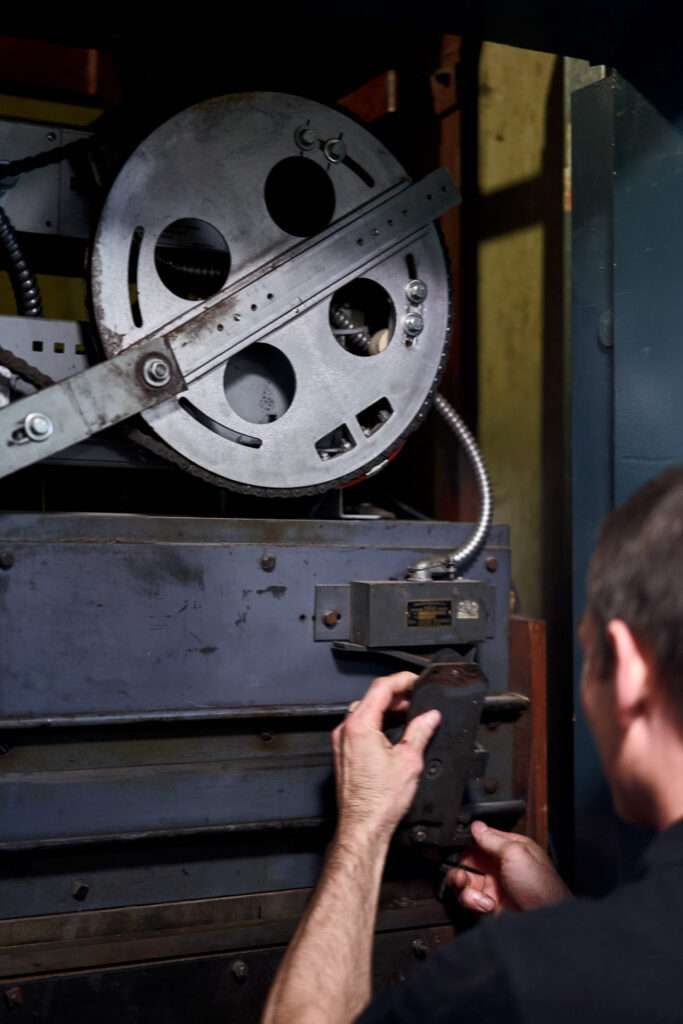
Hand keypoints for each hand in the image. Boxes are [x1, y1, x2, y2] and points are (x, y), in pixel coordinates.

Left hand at [331, 672, 440, 844]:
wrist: (363, 826)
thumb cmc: (380, 801)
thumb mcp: (409, 760)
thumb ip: (420, 731)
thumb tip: (430, 716)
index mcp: (360, 725)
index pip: (381, 687)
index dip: (401, 680)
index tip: (416, 680)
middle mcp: (345, 730)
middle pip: (371, 698)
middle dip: (396, 695)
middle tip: (417, 698)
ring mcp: (341, 742)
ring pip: (364, 712)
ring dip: (386, 709)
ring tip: (408, 714)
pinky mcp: (343, 754)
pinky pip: (359, 728)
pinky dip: (377, 723)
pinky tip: (393, 732)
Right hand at [447, 820, 570, 913]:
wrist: (544, 923)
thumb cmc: (540, 887)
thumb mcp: (516, 853)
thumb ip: (492, 838)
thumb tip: (476, 825)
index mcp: (510, 849)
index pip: (482, 839)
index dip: (468, 842)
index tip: (456, 846)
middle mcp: (500, 866)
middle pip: (469, 860)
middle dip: (460, 865)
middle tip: (461, 873)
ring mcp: (494, 887)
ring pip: (465, 880)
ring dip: (463, 885)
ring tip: (470, 890)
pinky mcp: (489, 906)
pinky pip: (469, 899)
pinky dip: (472, 901)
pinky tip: (486, 904)